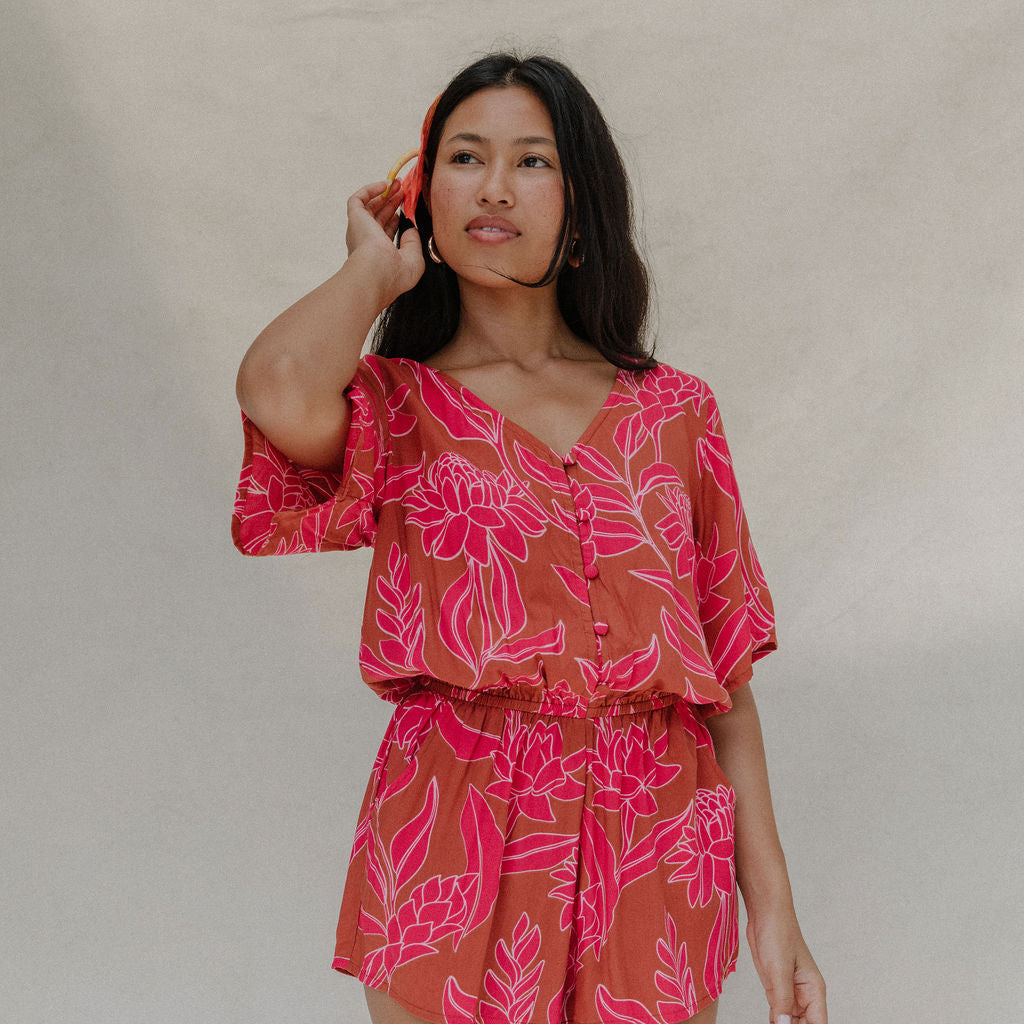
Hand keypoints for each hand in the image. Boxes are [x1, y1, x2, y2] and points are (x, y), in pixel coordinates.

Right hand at [344, 179, 424, 304]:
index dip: (396, 220)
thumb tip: (410, 228)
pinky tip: (386, 184)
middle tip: (403, 191)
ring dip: (384, 194)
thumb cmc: (394, 275)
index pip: (385, 233)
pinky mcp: (355, 218)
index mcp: (378, 255)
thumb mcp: (413, 260)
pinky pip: (358, 199)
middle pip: (378, 217)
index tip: (406, 210)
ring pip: (369, 207)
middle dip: (391, 203)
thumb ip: (413, 242)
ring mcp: (359, 230)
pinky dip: (371, 189)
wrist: (376, 273)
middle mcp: (366, 243)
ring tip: (398, 183)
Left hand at [746, 909, 826, 1023]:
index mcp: (813, 990)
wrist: (765, 913)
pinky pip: (778, 1012)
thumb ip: (782, 1000)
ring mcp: (789, 991)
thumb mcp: (779, 969)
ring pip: (790, 1021)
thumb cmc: (778, 932)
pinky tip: (770, 1023)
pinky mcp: (775, 987)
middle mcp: (804, 994)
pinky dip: (775, 1021)